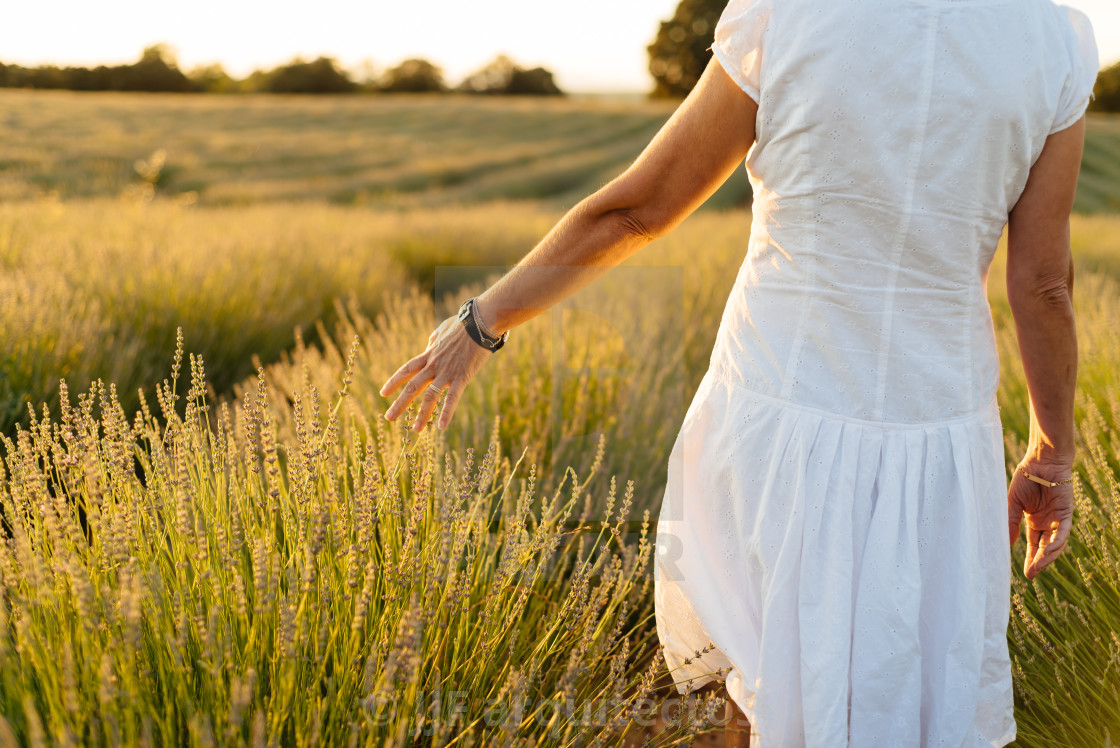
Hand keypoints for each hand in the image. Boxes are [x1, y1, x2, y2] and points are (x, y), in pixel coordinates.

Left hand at [379, 312, 492, 431]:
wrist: (479, 323)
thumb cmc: (463, 324)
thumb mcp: (442, 330)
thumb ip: (433, 341)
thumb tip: (429, 344)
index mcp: (428, 354)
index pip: (406, 370)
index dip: (394, 382)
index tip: (383, 393)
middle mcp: (433, 365)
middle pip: (412, 387)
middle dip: (399, 403)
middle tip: (388, 418)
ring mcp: (446, 372)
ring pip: (430, 396)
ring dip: (422, 414)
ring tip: (415, 429)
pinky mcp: (462, 377)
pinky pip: (452, 398)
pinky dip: (447, 412)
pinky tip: (442, 427)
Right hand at [1007, 461, 1073, 579]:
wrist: (1040, 461)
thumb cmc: (1026, 477)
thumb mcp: (1013, 503)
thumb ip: (1011, 522)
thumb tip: (1007, 544)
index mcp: (1035, 520)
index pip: (1034, 544)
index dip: (1031, 558)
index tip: (1025, 574)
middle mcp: (1048, 522)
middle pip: (1045, 548)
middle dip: (1039, 562)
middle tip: (1030, 575)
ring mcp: (1058, 518)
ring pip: (1056, 544)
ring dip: (1048, 556)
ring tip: (1037, 567)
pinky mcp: (1066, 513)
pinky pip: (1063, 532)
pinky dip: (1056, 543)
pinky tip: (1048, 553)